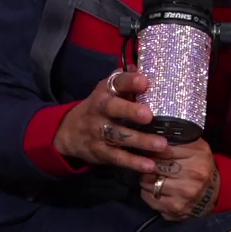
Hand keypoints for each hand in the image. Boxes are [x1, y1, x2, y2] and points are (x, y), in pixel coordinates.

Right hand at [54, 71, 170, 173]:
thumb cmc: (99, 108)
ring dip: (140, 141)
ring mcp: (98, 131)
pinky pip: (117, 158)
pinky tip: (150, 166)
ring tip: (161, 145)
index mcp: (105, 91)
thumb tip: (142, 65)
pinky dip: (133, 162)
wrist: (69, 132)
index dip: (129, 81)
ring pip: (117, 135)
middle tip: (149, 115)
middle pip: (112, 108)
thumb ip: (126, 81)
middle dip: (129, 111)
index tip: (144, 82)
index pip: (116, 82)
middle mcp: (99, 109)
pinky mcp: (100, 151)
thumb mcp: (108, 91)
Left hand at [139, 138, 217, 221]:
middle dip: (146, 163)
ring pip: (148, 182)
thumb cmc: (201, 166)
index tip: (148, 148)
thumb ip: (179, 140)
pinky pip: (149, 198)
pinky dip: (147, 192)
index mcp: (198, 157)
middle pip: (154, 165)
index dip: (152, 148)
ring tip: (150, 175)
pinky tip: (154, 188)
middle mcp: (193, 177)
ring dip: (145, 178)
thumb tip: (154, 136)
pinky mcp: (175, 210)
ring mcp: (184, 196)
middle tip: (145, 162)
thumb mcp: (197, 148)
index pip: (163, 149)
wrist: (215, 194)